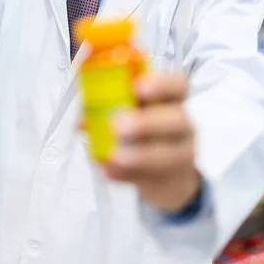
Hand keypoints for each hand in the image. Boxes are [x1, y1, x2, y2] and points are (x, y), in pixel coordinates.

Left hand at [104, 73, 200, 212]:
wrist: (166, 173)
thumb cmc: (145, 132)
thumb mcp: (129, 114)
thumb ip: (105, 111)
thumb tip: (82, 121)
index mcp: (170, 100)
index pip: (177, 86)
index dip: (160, 84)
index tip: (137, 86)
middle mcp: (181, 124)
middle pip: (176, 119)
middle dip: (146, 122)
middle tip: (117, 125)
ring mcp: (180, 152)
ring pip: (169, 154)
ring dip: (139, 155)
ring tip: (115, 155)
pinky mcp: (170, 179)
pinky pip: (151, 178)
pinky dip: (126, 176)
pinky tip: (110, 172)